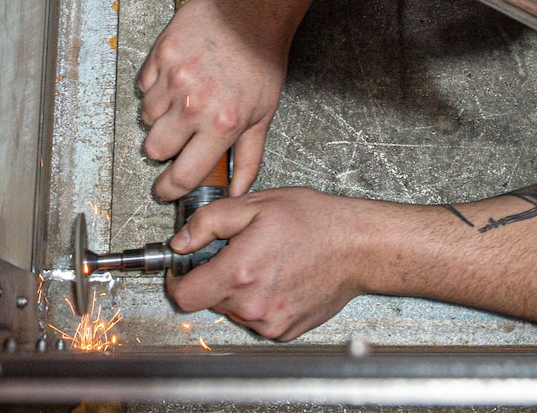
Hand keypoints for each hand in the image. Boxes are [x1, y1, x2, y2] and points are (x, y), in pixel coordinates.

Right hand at [136, 0, 288, 199]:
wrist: (252, 12)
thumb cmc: (261, 60)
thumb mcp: (264, 114)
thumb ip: (248, 158)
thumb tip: (236, 190)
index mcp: (221, 124)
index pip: (183, 175)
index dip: (170, 189)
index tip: (166, 190)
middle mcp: (194, 104)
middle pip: (155, 148)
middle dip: (163, 149)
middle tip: (178, 136)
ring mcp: (174, 78)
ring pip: (146, 116)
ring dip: (160, 115)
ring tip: (183, 98)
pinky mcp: (161, 55)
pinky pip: (144, 85)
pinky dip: (155, 87)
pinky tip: (177, 77)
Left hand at [166, 188, 368, 339]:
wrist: (358, 247)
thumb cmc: (315, 222)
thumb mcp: (257, 205)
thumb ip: (209, 222)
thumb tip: (180, 241)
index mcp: (239, 273)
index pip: (183, 296)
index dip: (178, 280)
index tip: (184, 269)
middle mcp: (252, 305)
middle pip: (209, 300)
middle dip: (216, 276)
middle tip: (239, 251)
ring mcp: (270, 322)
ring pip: (234, 310)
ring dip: (240, 290)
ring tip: (267, 262)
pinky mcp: (285, 331)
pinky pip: (257, 319)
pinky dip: (261, 301)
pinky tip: (281, 277)